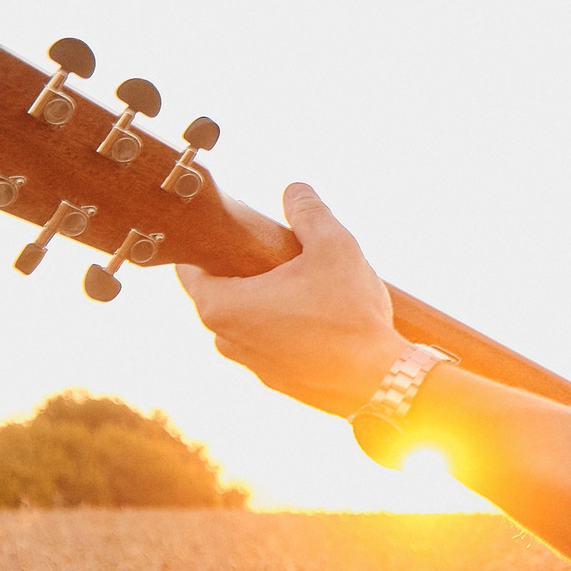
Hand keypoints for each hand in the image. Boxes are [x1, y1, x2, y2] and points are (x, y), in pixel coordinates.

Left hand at [176, 184, 409, 416]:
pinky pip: (269, 343)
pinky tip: (319, 315)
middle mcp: (226, 339)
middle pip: (221, 292)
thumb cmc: (350, 316)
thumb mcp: (333, 246)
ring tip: (305, 284)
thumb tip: (294, 189)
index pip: (189, 268)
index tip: (233, 230)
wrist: (381, 381)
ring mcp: (250, 365)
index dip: (207, 243)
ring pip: (247, 320)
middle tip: (279, 252)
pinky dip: (285, 327)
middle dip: (244, 270)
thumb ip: (308, 212)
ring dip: (267, 301)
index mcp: (223, 306)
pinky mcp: (276, 381)